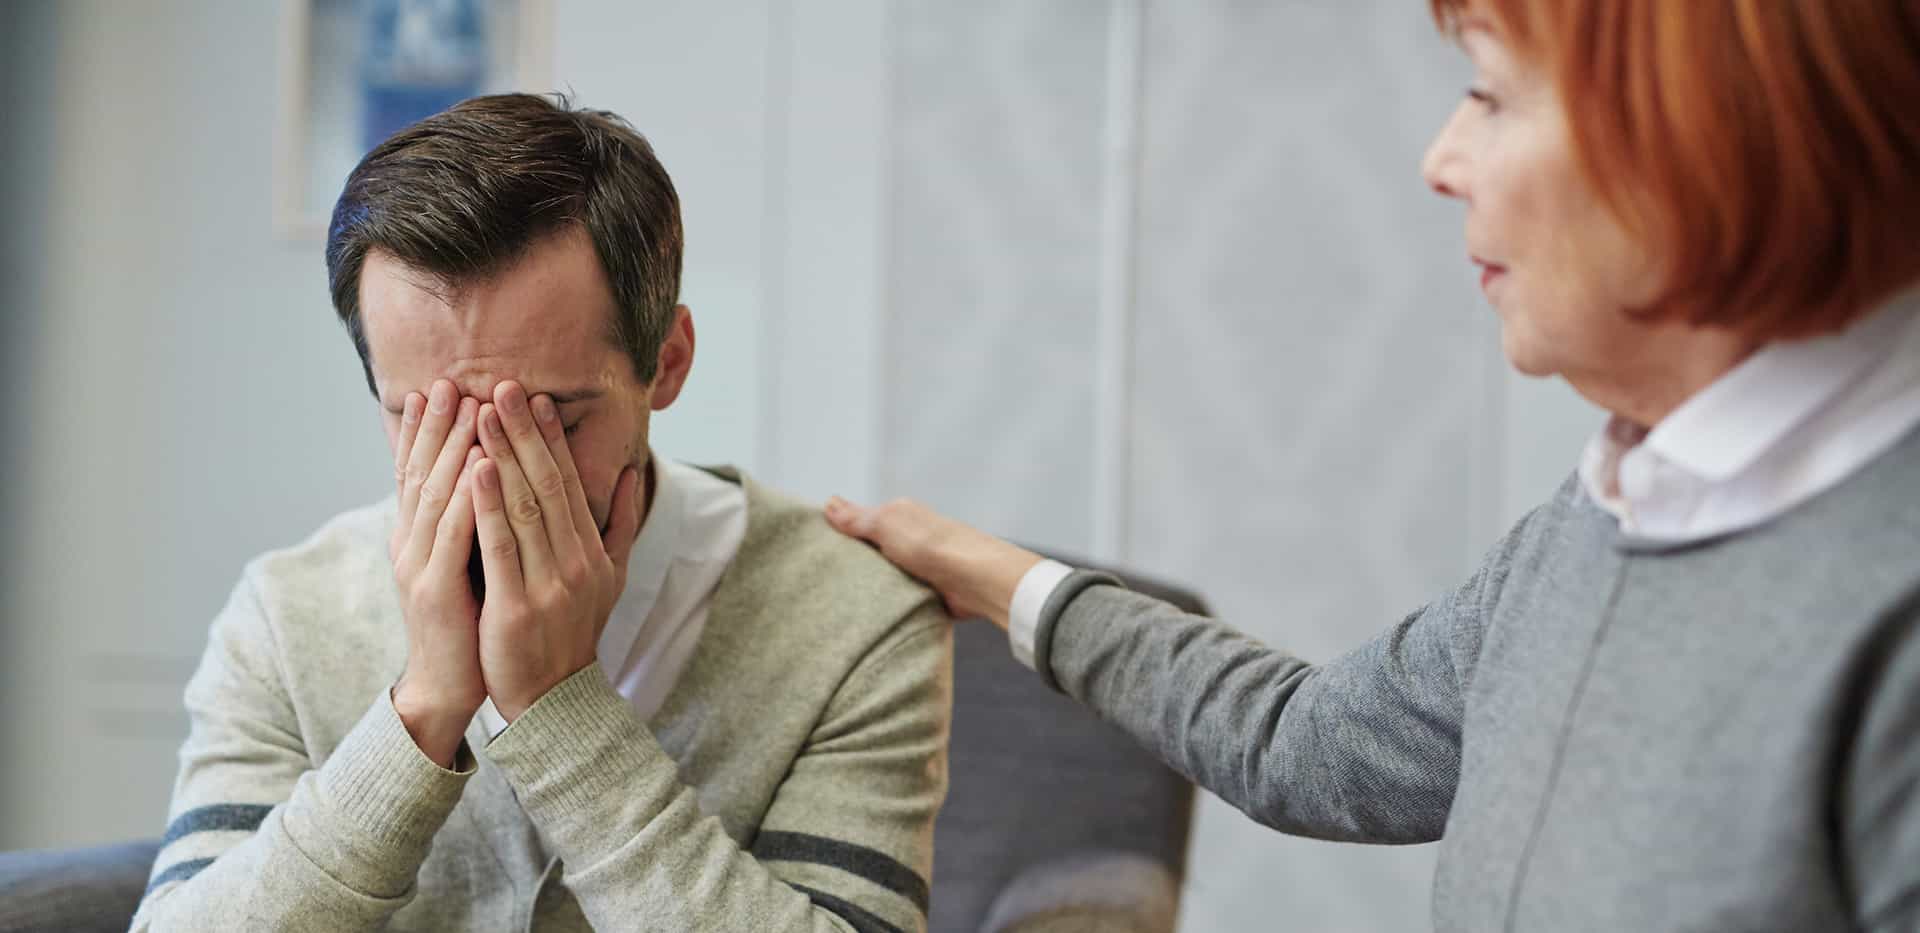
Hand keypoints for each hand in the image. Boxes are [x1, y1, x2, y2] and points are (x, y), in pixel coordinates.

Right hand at [389, 379, 485, 767]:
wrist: (448, 686)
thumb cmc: (467, 622)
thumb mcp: (466, 563)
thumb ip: (473, 522)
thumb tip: (487, 477)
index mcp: (418, 537)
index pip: (418, 472)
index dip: (425, 430)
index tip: (439, 388)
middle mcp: (411, 544)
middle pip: (422, 473)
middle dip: (437, 426)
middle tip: (450, 382)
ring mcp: (419, 567)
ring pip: (436, 496)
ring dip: (452, 449)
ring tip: (469, 409)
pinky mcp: (437, 592)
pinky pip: (453, 536)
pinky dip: (467, 499)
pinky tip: (480, 469)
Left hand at [471, 381, 641, 721]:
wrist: (554, 700)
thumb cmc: (574, 633)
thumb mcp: (611, 578)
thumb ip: (622, 524)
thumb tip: (632, 474)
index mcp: (593, 551)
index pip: (569, 483)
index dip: (552, 439)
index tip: (535, 398)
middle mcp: (576, 562)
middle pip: (547, 484)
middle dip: (524, 433)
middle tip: (503, 387)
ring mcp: (549, 584)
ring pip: (525, 507)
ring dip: (503, 455)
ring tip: (482, 413)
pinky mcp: (518, 607)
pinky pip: (502, 547)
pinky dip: (488, 506)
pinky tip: (474, 471)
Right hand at [823, 497, 1042, 629]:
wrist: (977, 580)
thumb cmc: (933, 545)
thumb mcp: (887, 524)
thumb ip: (857, 518)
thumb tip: (829, 502)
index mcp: (900, 516)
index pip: (861, 523)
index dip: (840, 535)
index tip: (816, 550)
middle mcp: (911, 539)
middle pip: (872, 552)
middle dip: (855, 565)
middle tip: (826, 580)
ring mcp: (920, 566)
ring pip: (884, 577)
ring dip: (873, 586)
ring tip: (844, 599)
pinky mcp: (929, 592)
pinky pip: (901, 598)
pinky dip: (890, 603)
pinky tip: (873, 611)